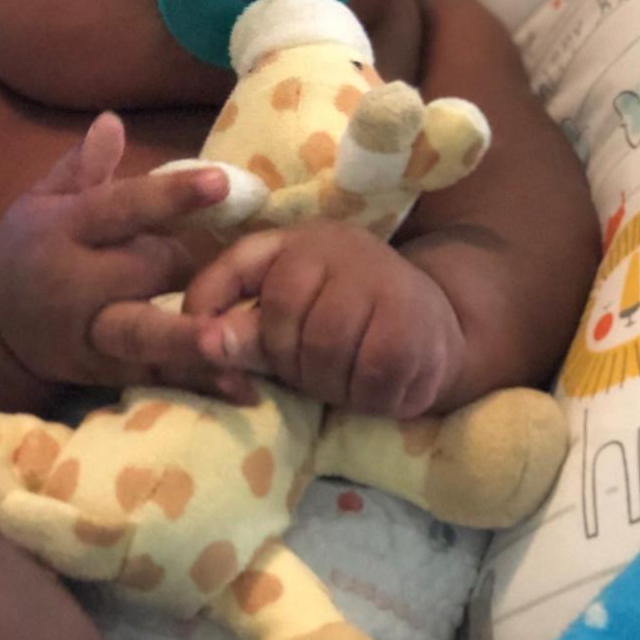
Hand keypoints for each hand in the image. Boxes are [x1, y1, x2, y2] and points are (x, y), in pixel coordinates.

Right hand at [0, 112, 229, 389]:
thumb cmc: (32, 247)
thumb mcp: (44, 200)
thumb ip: (82, 167)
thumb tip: (112, 120)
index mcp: (62, 230)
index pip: (119, 208)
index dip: (170, 196)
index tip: (220, 183)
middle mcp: (76, 284)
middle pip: (142, 271)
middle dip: (190, 264)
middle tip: (235, 257)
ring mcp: (91, 334)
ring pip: (143, 335)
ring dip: (189, 340)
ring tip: (233, 342)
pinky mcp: (107, 372)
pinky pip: (156, 376)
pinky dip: (198, 382)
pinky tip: (244, 388)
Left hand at [183, 221, 464, 417]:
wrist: (436, 321)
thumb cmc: (342, 319)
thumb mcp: (285, 318)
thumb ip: (241, 328)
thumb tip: (203, 342)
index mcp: (294, 242)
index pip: (236, 269)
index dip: (217, 314)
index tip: (212, 353)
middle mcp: (337, 248)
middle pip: (284, 320)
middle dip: (288, 364)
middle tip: (308, 374)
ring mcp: (380, 279)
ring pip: (327, 350)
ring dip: (329, 385)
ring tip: (342, 381)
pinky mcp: (416, 322)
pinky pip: (372, 376)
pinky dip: (367, 397)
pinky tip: (374, 390)